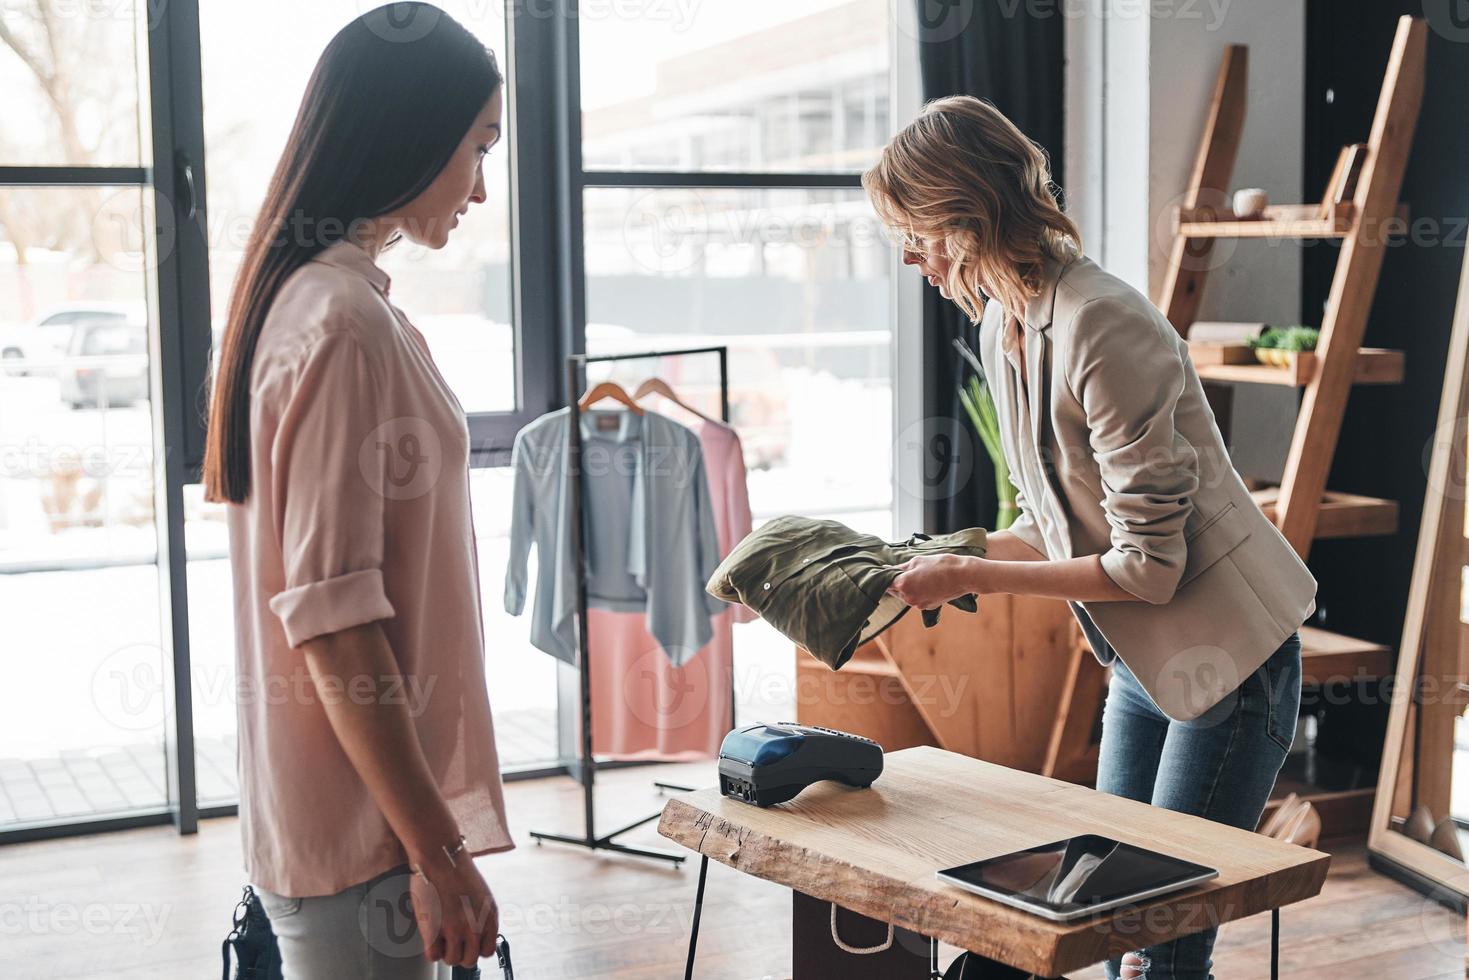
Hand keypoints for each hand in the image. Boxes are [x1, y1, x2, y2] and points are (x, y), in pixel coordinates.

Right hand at [410, 849, 498, 967]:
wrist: (440, 855)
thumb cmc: (456, 869)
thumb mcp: (481, 893)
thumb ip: (481, 915)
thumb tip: (475, 934)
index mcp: (489, 916)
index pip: (487, 951)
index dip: (475, 948)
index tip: (466, 943)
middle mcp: (475, 925)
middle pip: (470, 960)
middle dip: (459, 953)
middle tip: (450, 942)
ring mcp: (455, 929)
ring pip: (452, 960)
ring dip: (444, 952)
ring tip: (439, 937)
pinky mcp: (435, 929)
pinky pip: (433, 956)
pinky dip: (430, 949)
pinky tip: (430, 936)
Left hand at [885, 554, 978, 609]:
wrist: (963, 576)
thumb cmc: (940, 565)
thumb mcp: (917, 561)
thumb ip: (901, 567)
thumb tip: (887, 569)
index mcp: (903, 584)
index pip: (885, 582)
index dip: (884, 575)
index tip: (885, 570)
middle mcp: (908, 598)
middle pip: (894, 591)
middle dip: (895, 582)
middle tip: (900, 571)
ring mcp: (918, 604)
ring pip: (904, 596)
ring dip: (905, 588)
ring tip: (916, 576)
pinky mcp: (927, 607)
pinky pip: (916, 600)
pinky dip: (916, 593)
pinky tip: (924, 583)